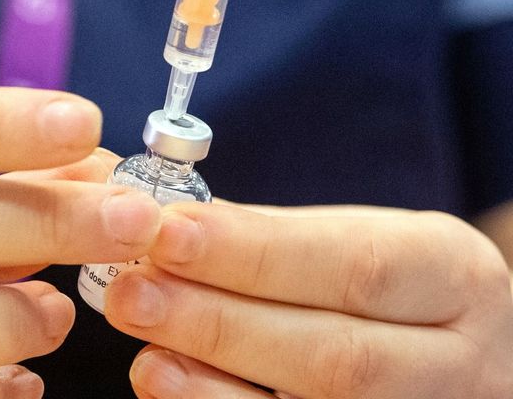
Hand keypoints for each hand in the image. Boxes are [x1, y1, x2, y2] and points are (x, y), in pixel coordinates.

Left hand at [105, 202, 512, 397]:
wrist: (442, 357)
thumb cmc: (383, 288)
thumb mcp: (355, 240)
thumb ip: (266, 235)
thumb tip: (153, 212)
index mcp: (454, 276)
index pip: (356, 265)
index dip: (255, 253)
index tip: (167, 230)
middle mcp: (460, 361)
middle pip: (334, 354)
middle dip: (219, 322)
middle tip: (132, 293)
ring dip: (212, 386)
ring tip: (143, 354)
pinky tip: (169, 389)